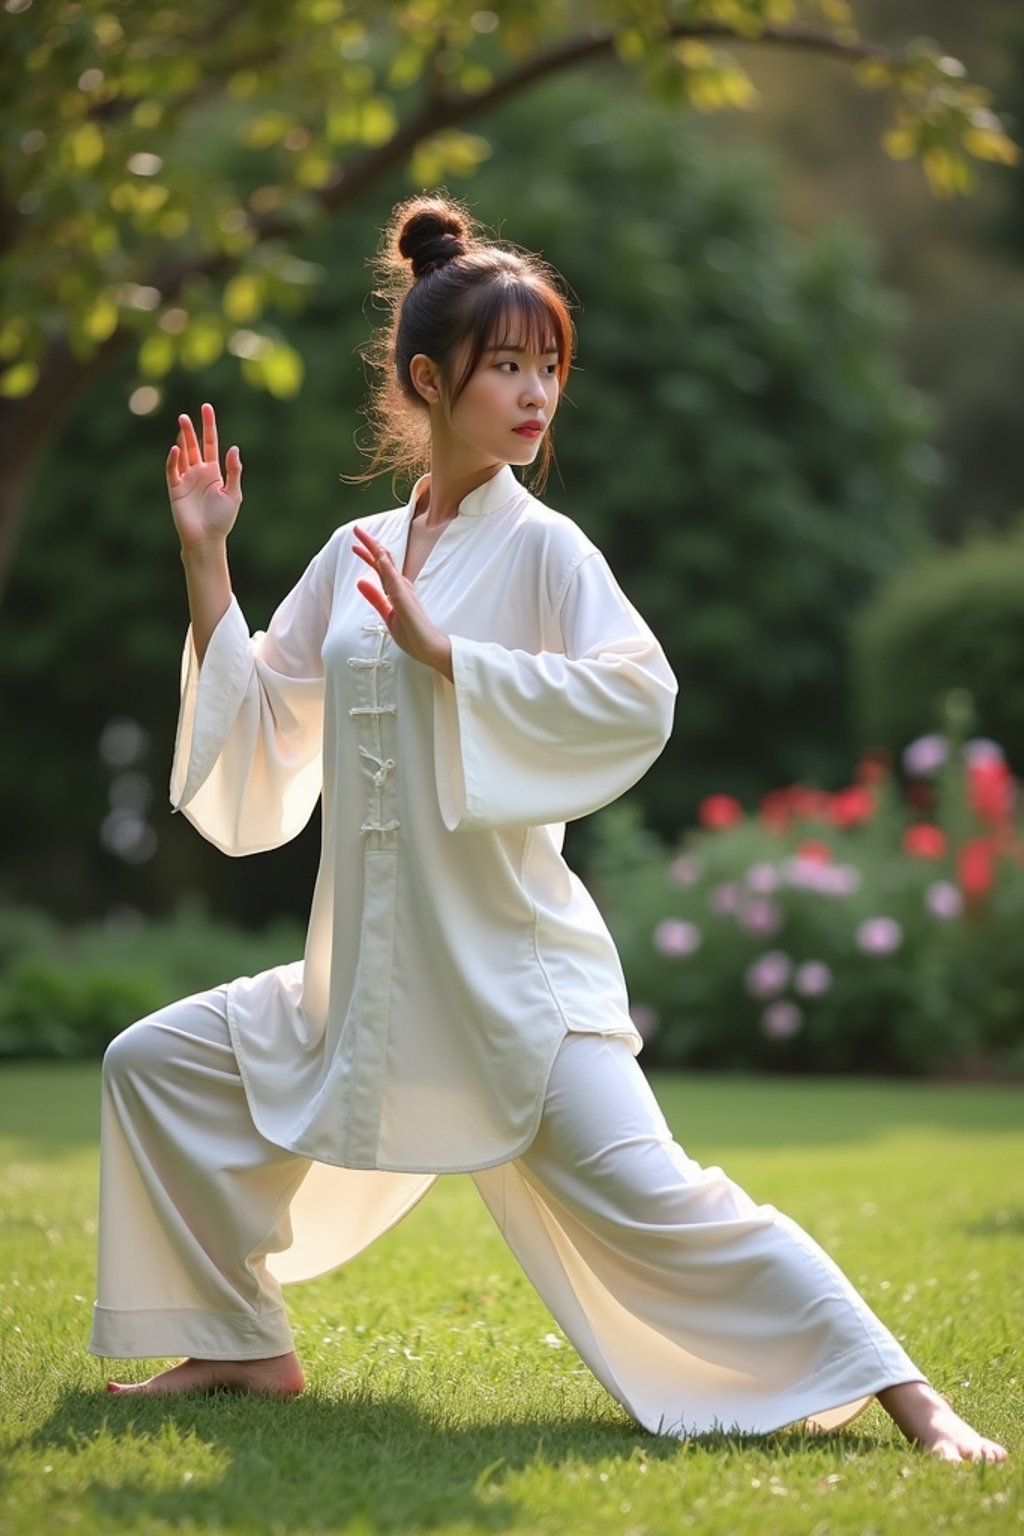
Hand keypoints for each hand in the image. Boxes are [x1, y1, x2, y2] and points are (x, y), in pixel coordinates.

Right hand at [167, 403, 242, 550]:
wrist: (207, 539)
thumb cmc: (222, 519)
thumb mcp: (233, 494)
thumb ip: (233, 471)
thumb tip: (234, 448)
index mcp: (213, 472)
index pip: (210, 443)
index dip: (209, 426)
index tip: (206, 408)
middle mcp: (199, 472)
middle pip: (194, 446)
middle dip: (191, 430)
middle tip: (186, 415)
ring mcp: (186, 479)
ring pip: (182, 454)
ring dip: (182, 439)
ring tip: (181, 422)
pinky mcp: (175, 489)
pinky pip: (172, 470)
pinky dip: (174, 459)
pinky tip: (176, 449)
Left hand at [353, 526, 452, 679]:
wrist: (429, 648)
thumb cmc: (413, 635)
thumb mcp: (388, 615)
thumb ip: (376, 599)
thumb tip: (361, 582)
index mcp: (397, 591)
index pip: (380, 569)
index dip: (368, 556)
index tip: (354, 546)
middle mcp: (401, 587)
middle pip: (384, 560)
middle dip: (370, 544)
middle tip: (357, 529)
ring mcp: (404, 591)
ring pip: (387, 564)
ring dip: (375, 548)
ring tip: (363, 535)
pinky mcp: (405, 598)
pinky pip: (393, 578)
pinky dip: (385, 565)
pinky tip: (377, 554)